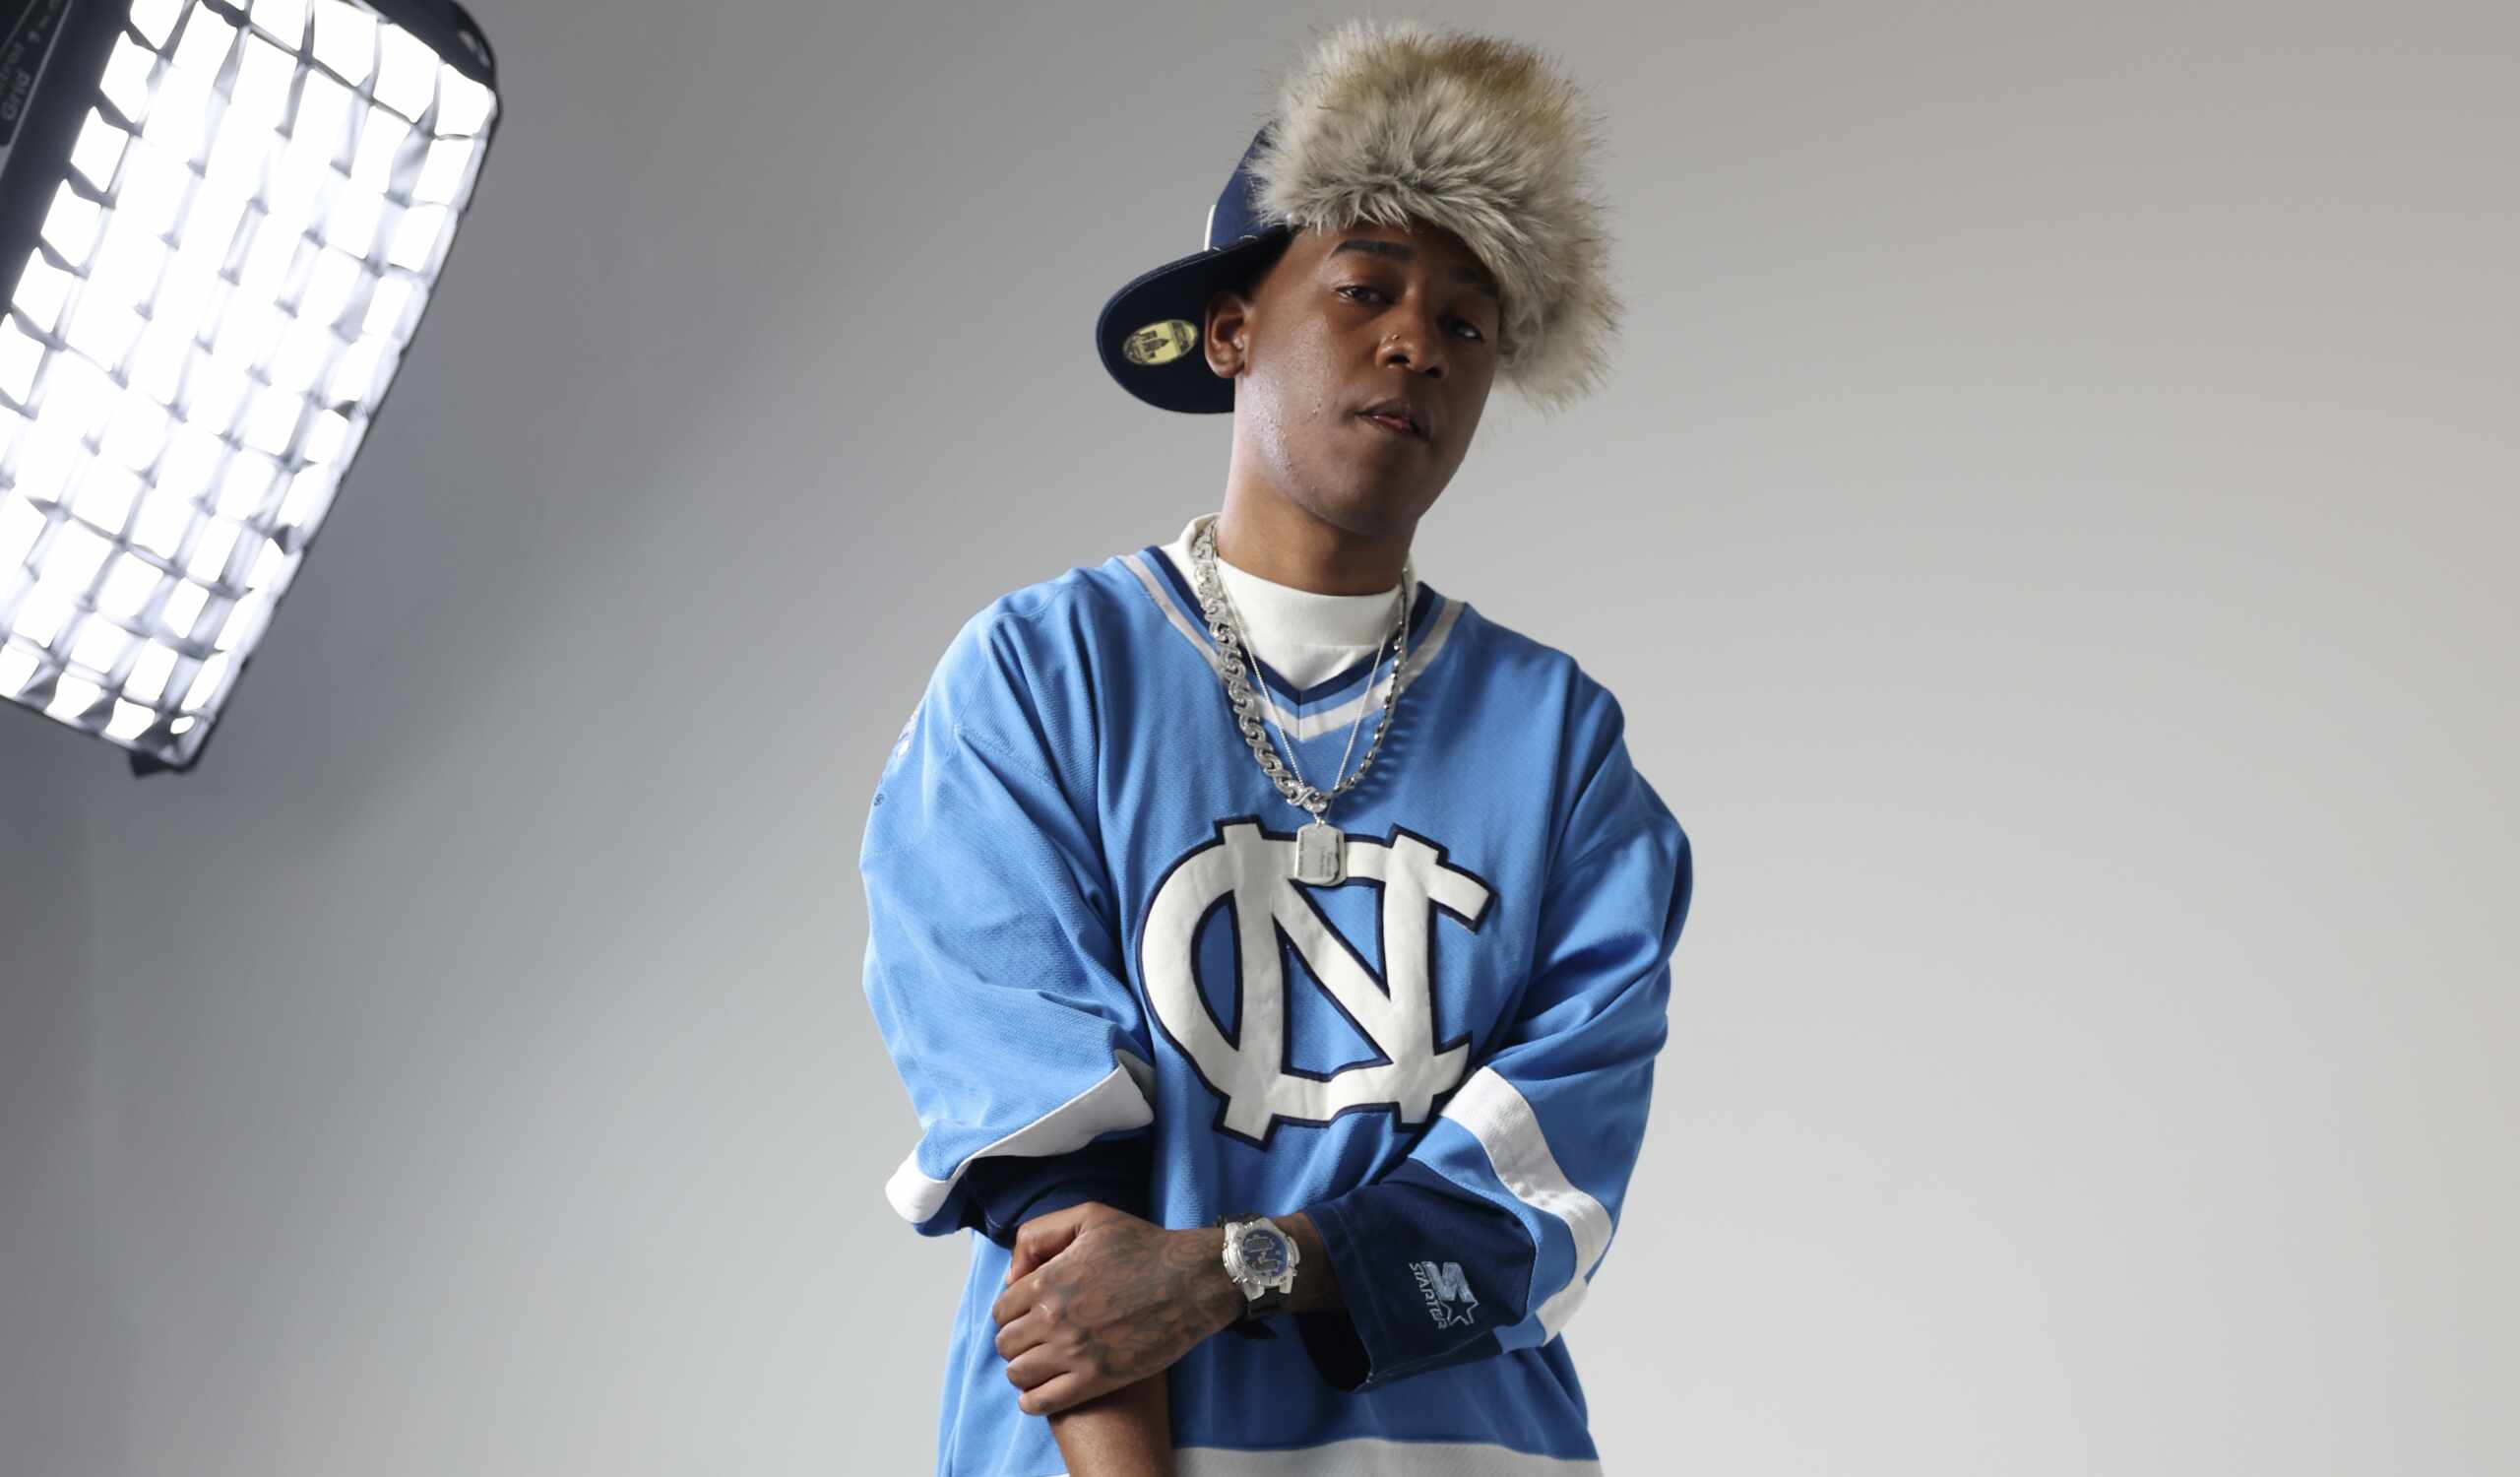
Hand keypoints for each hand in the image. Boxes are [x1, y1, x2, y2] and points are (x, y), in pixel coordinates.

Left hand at [989, 1202, 1240, 1416]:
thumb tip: (1014, 1274)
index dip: (1012, 1313)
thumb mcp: (1089, 1217)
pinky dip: (1032, 1400)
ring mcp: (1073, 1352)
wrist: (1192, 1281)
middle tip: (1037, 1339)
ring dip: (1023, 1369)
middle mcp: (1053, 1318)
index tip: (1029, 1315)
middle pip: (1005, 1344)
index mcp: (1047, 1280)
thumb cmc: (1144, 1246)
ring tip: (1041, 1364)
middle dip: (1016, 1341)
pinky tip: (1041, 1392)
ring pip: (1018, 1374)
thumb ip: (1039, 1235)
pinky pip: (1041, 1402)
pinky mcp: (1096, 1379)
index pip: (1001, 1310)